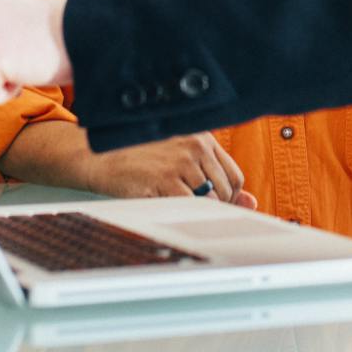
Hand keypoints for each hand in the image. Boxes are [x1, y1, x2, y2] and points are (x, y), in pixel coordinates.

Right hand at [81, 132, 257, 208]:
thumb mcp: (180, 158)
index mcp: (202, 137)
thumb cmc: (140, 158)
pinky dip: (183, 213)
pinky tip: (166, 206)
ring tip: (174, 204)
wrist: (100, 156)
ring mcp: (180, 162)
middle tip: (189, 207)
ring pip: (209, 201)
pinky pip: (189, 206)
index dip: (227, 196)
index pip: (234, 176)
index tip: (212, 202)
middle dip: (213, 206)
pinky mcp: (164, 179)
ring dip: (197, 210)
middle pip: (225, 191)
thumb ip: (215, 176)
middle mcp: (195, 146)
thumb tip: (252, 203)